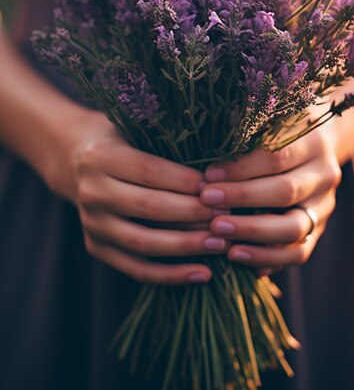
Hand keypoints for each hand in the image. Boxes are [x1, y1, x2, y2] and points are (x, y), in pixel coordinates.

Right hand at [45, 108, 227, 284]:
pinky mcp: (95, 247)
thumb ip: (167, 145)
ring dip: (187, 246)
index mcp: (101, 156)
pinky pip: (136, 268)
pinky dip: (170, 275)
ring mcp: (91, 223)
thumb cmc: (122, 140)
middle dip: (194, 214)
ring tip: (221, 244)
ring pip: (144, 242)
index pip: (150, 172)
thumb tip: (219, 170)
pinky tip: (202, 273)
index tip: (218, 187)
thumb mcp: (136, 129)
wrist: (76, 161)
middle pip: (149, 208)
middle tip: (228, 215)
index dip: (186, 182)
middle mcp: (92, 191)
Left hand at [199, 129, 340, 272]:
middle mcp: (324, 176)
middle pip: (285, 191)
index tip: (208, 174)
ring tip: (217, 230)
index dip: (242, 167)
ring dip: (252, 231)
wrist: (318, 147)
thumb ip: (248, 135)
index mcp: (314, 143)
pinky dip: (266, 257)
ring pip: (294, 227)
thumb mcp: (271, 122)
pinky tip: (235, 254)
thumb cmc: (280, 131)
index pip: (277, 156)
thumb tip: (209, 157)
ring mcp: (324, 206)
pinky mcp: (318, 231)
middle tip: (206, 200)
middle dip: (241, 197)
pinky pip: (297, 253)